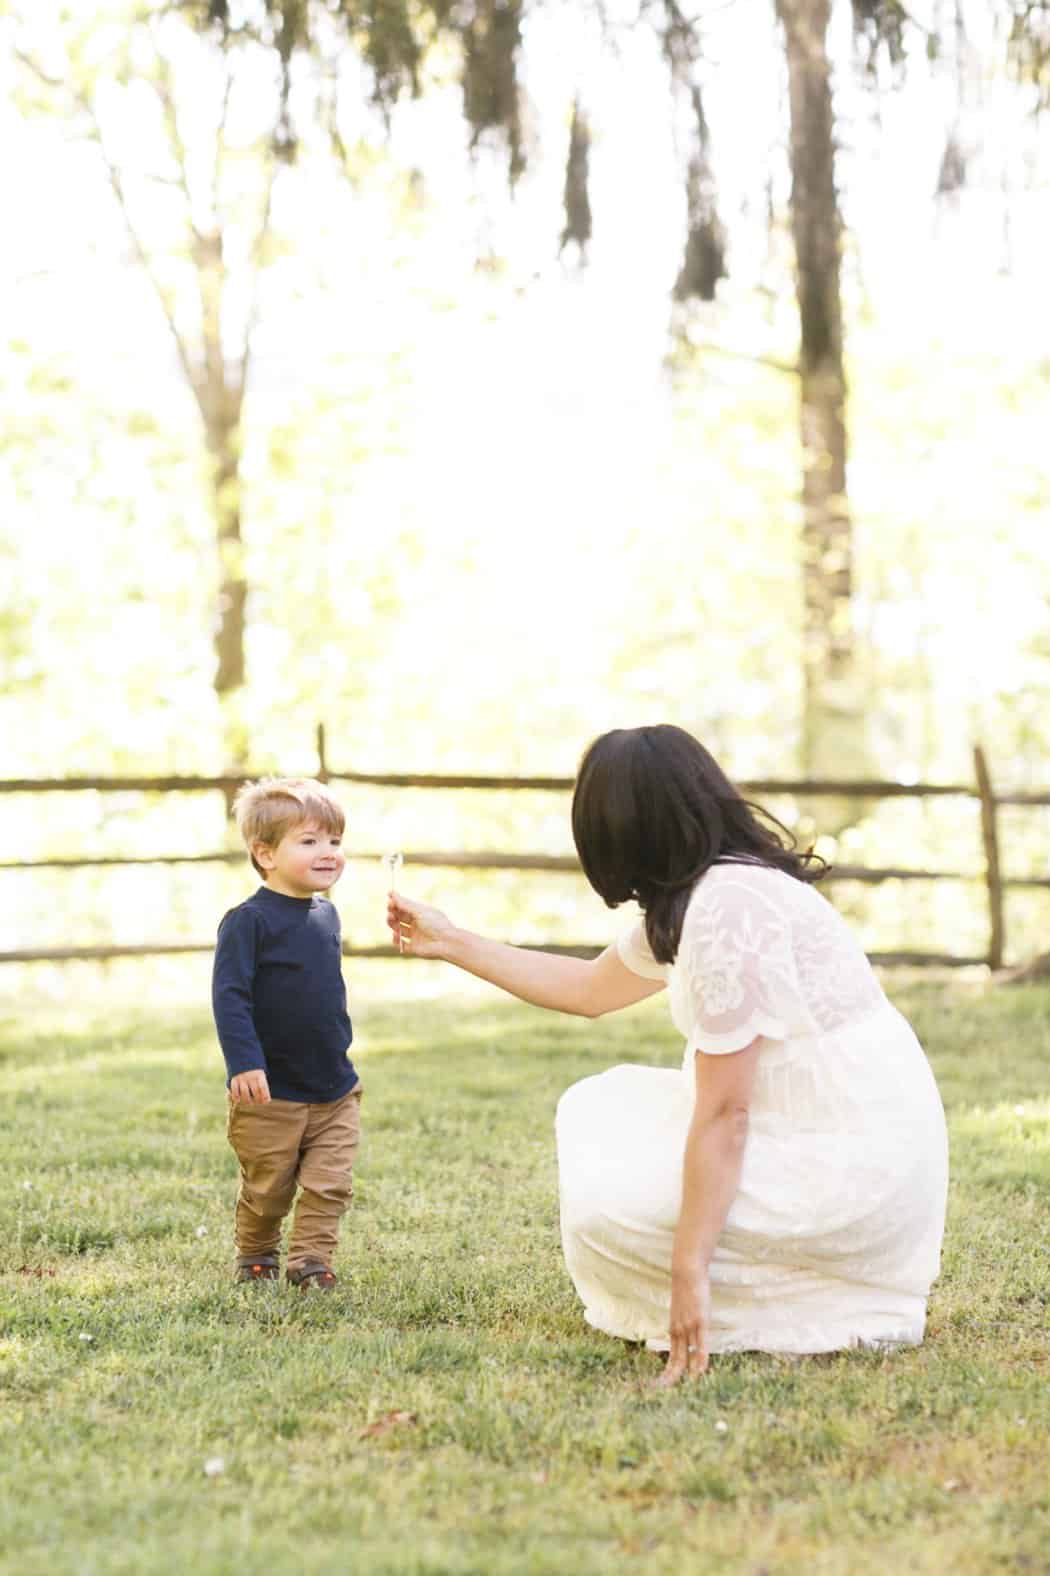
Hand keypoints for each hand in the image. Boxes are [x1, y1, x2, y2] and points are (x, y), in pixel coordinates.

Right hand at [230, 1069, 270, 1103]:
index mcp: (259, 1074)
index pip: (263, 1087)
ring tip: (249, 1103)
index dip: (265, 1096)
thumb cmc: (253, 1067)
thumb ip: (262, 1082)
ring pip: (245, 1093)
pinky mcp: (234, 1079)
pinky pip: (234, 1090)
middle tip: (257, 1102)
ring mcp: (242, 1078)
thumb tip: (267, 1099)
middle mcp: (251, 1076)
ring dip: (247, 1100)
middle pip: (255, 1091)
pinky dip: (236, 1097)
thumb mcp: (260, 1071)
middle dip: (257, 1099)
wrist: (240, 1055)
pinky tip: (238, 1100)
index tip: (266, 1101)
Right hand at [385, 892, 457, 959]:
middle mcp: (417, 924)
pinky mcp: (414, 947)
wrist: (446, 942)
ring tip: (391, 920)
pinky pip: (401, 945)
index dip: (396, 904)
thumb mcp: (419, 911)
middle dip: (393, 914)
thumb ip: (404, 904)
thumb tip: (391, 893)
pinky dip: (396, 940)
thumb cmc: (436, 924)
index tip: (389, 900)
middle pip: (400, 918)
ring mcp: (416, 936)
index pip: (405, 907)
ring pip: (398, 930)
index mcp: (421, 913)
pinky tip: (396, 936)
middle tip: (390, 912)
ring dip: (392, 924)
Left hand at [655, 1265, 710, 1387]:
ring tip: (686, 1390)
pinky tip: (700, 1371)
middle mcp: (679, 1330)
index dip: (669, 1372)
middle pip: (675, 1360)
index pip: (671, 1356)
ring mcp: (689, 1326)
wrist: (687, 1271)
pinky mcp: (701, 1321)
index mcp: (675, 1329)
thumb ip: (685, 1322)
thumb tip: (688, 1331)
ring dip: (687, 1374)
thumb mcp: (683, 1309)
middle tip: (664, 1392)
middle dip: (671, 1378)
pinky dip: (700, 1359)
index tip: (663, 1385)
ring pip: (686, 1355)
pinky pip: (700, 1344)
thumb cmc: (687, 1288)